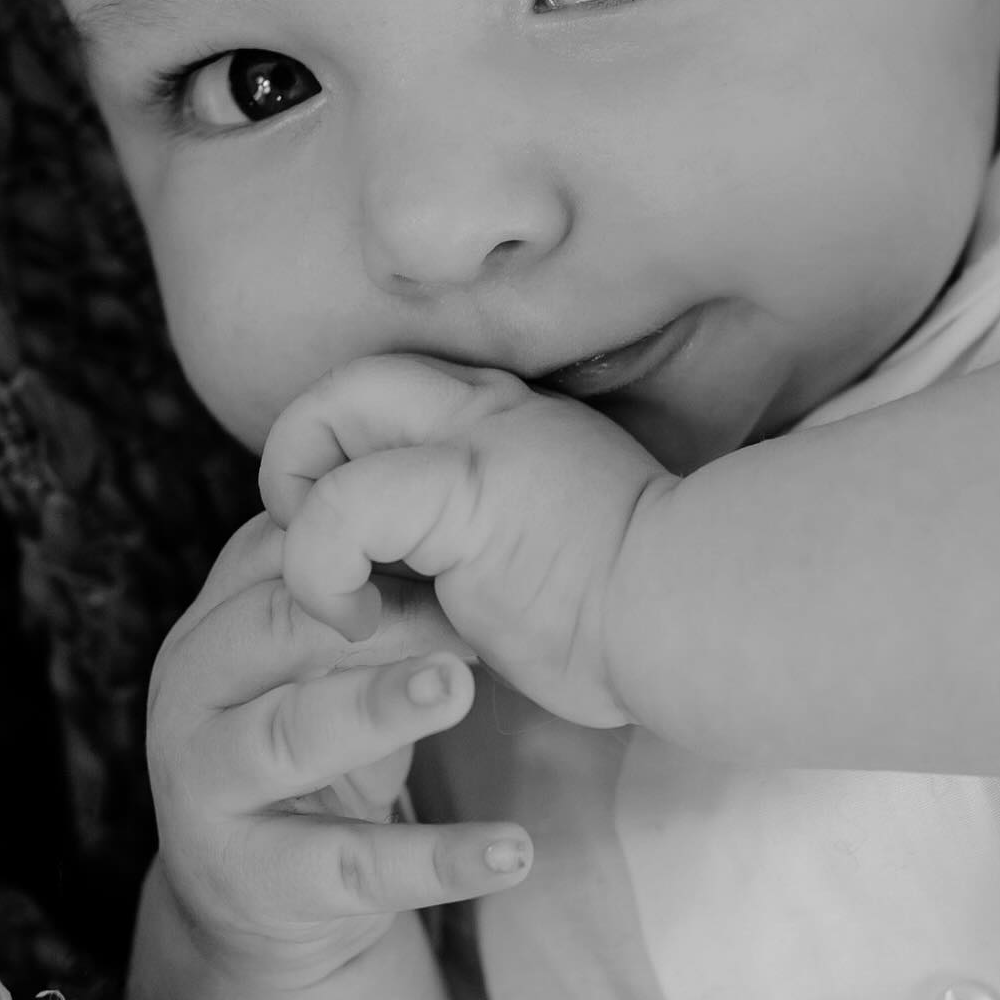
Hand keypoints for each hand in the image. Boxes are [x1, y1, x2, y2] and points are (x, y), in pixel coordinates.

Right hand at [143, 511, 531, 996]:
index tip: (461, 527)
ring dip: (380, 706)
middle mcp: (194, 687)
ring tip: (462, 686)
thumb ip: (368, 582)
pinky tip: (514, 853)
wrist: (259, 896)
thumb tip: (461, 502)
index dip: (371, 532)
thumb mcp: (330, 651)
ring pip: (292, 734)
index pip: (282, 546)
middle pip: (281, 624)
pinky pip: (347, 865)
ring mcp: (208, 782)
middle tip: (472, 607)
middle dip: (381, 612)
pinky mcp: (251, 877)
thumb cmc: (314, 731)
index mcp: (219, 614)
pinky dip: (437, 859)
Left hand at [258, 355, 676, 727]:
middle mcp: (488, 407)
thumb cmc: (642, 603)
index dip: (349, 456)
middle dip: (302, 454)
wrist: (702, 610)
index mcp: (511, 417)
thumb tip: (447, 568)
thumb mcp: (556, 537)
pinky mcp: (460, 491)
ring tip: (334, 590)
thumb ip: (494, 526)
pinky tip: (357, 620)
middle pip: (350, 378)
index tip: (360, 547)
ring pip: (326, 413)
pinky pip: (338, 507)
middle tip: (318, 545)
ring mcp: (474, 439)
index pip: (394, 393)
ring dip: (297, 508)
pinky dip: (318, 567)